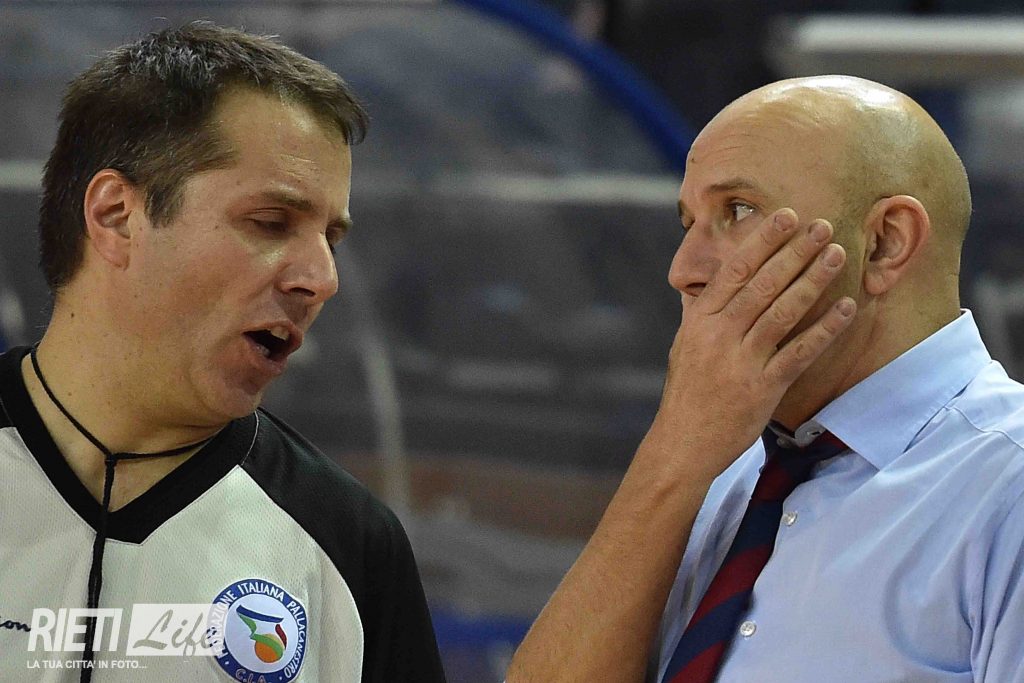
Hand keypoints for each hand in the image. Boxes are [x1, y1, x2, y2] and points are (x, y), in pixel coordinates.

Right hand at [647, 208, 854, 478]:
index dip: (762, 242)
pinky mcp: (763, 388)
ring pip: (783, 312)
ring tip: (836, 254)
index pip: (734, 271)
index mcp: (700, 321)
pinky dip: (824, 329)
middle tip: (821, 225)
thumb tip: (720, 284)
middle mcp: (719, 336)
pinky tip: (844, 308)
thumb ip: (704, 315)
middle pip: (763, 284)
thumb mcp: (686, 346)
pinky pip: (800, 352)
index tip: (785, 217)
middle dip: (794, 252)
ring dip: (812, 280)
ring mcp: (742, 361)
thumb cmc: (687, 393)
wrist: (683, 443)